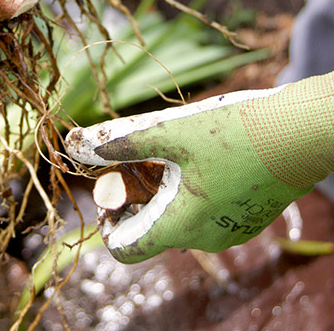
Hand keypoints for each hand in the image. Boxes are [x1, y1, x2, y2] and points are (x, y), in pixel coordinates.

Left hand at [66, 73, 333, 262]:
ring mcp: (229, 231)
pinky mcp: (245, 217)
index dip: (108, 220)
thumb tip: (78, 146)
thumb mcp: (169, 132)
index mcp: (180, 226)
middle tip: (141, 155)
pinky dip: (188, 190)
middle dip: (136, 193)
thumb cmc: (236, 131)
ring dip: (162, 188)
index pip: (124, 247)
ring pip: (177, 217)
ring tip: (170, 150)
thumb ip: (120, 142)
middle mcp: (204, 239)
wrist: (301, 131)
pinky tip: (198, 156)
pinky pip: (203, 212)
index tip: (113, 187)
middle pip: (150, 227)